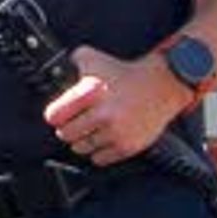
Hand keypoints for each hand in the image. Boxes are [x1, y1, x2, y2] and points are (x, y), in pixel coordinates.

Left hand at [44, 46, 192, 166]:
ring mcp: (116, 132)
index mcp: (90, 93)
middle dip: (69, 128)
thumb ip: (70, 62)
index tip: (60, 114)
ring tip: (91, 129)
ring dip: (82, 140)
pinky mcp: (128, 146)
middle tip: (76, 122)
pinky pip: (99, 159)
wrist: (162, 85)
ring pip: (80, 148)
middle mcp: (103, 114)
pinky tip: (103, 138)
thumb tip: (54, 70)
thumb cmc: (124, 72)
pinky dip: (98, 151)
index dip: (55, 115)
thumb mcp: (93, 58)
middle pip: (65, 134)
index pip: (54, 116)